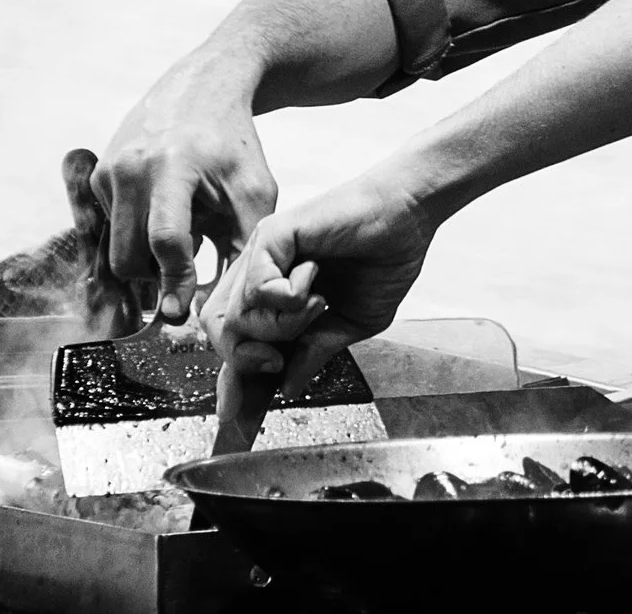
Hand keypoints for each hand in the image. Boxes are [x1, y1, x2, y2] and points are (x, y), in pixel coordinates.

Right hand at [94, 52, 278, 322]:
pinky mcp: (97, 177)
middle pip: (128, 256)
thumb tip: (224, 304)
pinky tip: (166, 214)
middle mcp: (130, 168)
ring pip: (114, 249)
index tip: (183, 311)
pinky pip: (108, 230)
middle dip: (156, 277)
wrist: (201, 89)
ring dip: (146, 259)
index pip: (166, 239)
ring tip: (184, 233)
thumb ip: (243, 244)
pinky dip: (135, 236)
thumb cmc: (233, 145)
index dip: (176, 280)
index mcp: (172, 167)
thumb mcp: (253, 190)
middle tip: (188, 273)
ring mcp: (107, 171)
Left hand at [199, 167, 436, 397]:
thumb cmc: (386, 257)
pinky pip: (258, 287)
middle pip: (220, 329)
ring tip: (318, 305)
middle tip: (279, 359)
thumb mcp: (352, 321)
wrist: (411, 215)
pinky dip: (288, 298)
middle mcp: (260, 269)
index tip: (237, 415)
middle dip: (246, 359)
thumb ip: (315, 350)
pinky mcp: (274, 234)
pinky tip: (315, 280)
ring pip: (238, 314)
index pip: (239, 339)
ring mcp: (263, 251)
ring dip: (280, 326)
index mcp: (275, 290)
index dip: (234, 378)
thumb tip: (288, 387)